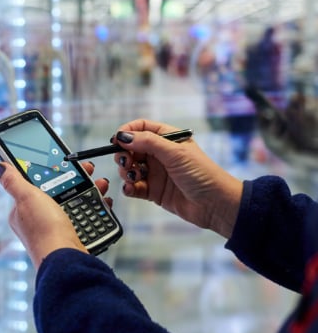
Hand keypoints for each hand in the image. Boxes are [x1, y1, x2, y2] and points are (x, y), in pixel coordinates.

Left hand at [0, 161, 110, 267]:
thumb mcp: (27, 197)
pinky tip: (102, 202)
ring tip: (99, 184)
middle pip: (58, 191)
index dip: (51, 171)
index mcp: (23, 210)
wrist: (66, 258)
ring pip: (75, 202)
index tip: (64, 162)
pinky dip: (95, 207)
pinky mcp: (72, 236)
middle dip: (75, 179)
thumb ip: (13, 181)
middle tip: (88, 170)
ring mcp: (56, 228)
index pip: (36, 183)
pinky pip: (86, 216)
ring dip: (89, 190)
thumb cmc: (44, 230)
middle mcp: (38, 220)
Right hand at [112, 119, 242, 237]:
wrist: (216, 205)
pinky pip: (133, 187)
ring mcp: (156, 173)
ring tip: (133, 177)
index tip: (116, 140)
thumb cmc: (203, 174)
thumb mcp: (175, 153)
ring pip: (130, 168)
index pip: (141, 128)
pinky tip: (132, 189)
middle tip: (126, 162)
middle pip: (131, 149)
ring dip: (126, 172)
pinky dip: (129, 188)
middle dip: (124, 155)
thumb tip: (123, 136)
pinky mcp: (153, 191)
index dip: (127, 132)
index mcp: (167, 139)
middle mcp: (160, 154)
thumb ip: (148, 142)